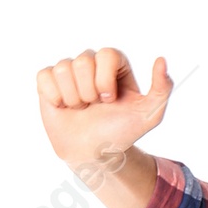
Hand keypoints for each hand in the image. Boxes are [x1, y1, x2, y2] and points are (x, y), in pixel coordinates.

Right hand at [36, 48, 172, 176]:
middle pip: (82, 61)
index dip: (106, 80)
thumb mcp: (149, 115)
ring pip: (62, 69)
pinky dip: (55, 97)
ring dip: (73, 97)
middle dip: (89, 92)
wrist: (94, 153)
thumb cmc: (120, 133)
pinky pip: (45, 77)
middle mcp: (91, 63)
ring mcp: (68, 71)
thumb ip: (162, 89)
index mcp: (114, 64)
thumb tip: (161, 60)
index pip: (106, 54)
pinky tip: (64, 107)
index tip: (109, 99)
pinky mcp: (48, 81)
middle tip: (94, 106)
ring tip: (80, 108)